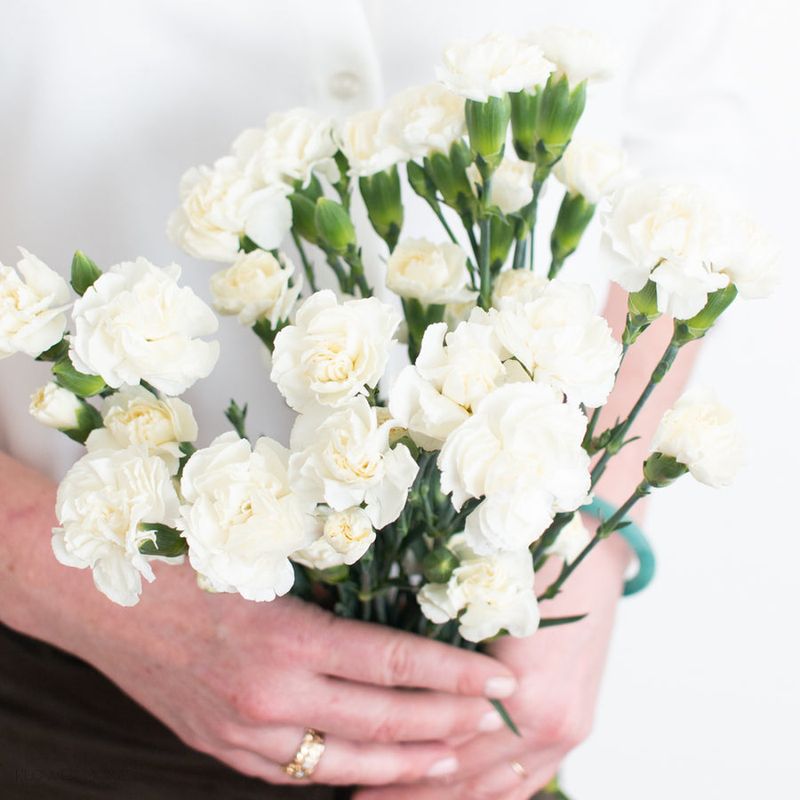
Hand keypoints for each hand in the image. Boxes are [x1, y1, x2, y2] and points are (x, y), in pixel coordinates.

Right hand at [0, 450, 517, 789]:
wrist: (102, 597)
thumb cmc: (187, 563)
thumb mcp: (264, 563)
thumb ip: (325, 593)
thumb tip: (392, 600)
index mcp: (289, 639)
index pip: (393, 662)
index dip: (452, 673)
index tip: (497, 676)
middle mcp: (272, 696)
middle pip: (382, 719)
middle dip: (448, 721)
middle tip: (495, 718)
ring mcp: (246, 733)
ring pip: (347, 763)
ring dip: (406, 763)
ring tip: (453, 761)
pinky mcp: (226, 749)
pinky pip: (298, 774)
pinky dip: (346, 775)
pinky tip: (378, 771)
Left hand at [353, 532, 629, 798]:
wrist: (600, 562)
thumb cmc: (540, 562)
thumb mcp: (484, 595)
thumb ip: (438, 643)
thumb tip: (376, 667)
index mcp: (525, 689)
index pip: (446, 741)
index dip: (397, 759)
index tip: (353, 770)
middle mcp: (550, 722)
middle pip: (467, 773)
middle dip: (411, 791)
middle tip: (358, 796)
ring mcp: (567, 732)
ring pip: (495, 788)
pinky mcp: (574, 730)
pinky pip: (525, 781)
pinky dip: (486, 794)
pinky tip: (450, 797)